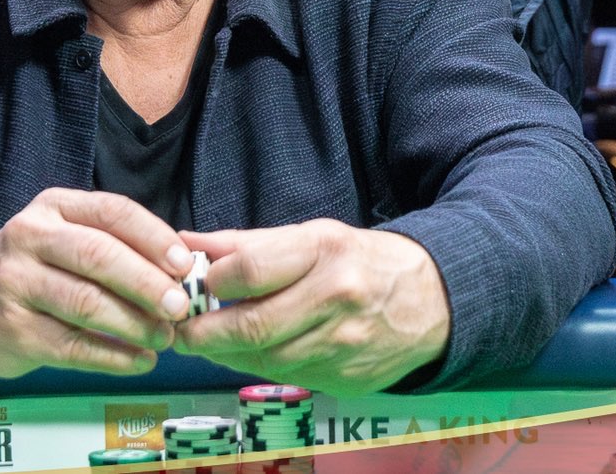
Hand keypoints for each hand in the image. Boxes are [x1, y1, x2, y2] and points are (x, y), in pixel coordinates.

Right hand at [0, 188, 193, 377]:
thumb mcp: (66, 234)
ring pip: (85, 303)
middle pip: (98, 256)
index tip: (185, 264)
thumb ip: (115, 242)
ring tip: (164, 337)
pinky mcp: (13, 330)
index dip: (153, 237)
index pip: (112, 212)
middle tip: (179, 307)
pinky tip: (139, 362)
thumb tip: (181, 269)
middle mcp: (31, 237)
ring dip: (133, 324)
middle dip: (146, 283)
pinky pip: (72, 346)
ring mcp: (16, 284)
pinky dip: (112, 357)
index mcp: (54, 206)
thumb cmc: (38, 265)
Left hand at [172, 218, 450, 394]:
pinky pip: (286, 377)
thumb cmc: (362, 262)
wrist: (434, 302)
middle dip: (204, 333)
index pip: (249, 270)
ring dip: (227, 354)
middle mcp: (336, 298)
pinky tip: (253, 352)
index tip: (195, 284)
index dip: (211, 281)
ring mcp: (343, 344)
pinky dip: (260, 367)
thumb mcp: (313, 236)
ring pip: (264, 360)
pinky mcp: (345, 379)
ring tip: (213, 340)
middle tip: (181, 331)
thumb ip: (249, 243)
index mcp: (325, 251)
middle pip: (252, 325)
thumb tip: (188, 242)